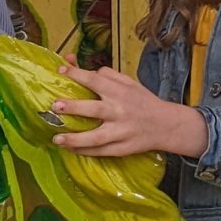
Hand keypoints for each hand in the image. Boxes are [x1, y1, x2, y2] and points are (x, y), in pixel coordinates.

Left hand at [53, 62, 209, 158]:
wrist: (166, 125)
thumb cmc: (143, 101)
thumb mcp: (130, 83)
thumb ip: (108, 75)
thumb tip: (84, 69)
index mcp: (120, 92)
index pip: (96, 81)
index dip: (78, 74)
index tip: (60, 71)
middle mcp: (120, 111)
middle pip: (95, 109)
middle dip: (74, 107)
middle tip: (55, 105)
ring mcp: (121, 132)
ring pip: (96, 137)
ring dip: (75, 138)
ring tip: (56, 138)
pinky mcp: (122, 148)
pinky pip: (101, 151)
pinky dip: (85, 151)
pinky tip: (70, 149)